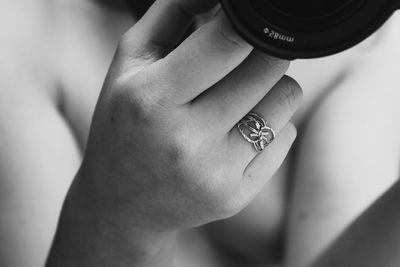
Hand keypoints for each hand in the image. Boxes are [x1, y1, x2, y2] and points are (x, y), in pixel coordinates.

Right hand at [81, 0, 300, 241]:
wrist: (123, 202)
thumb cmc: (125, 125)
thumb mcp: (130, 64)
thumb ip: (172, 14)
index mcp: (151, 99)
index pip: (228, 41)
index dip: (246, 23)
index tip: (246, 21)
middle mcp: (185, 140)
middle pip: (268, 66)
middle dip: (262, 51)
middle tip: (240, 60)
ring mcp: (215, 172)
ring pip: (287, 99)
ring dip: (270, 88)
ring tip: (236, 99)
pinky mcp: (236, 195)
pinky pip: (286, 136)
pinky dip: (270, 126)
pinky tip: (237, 134)